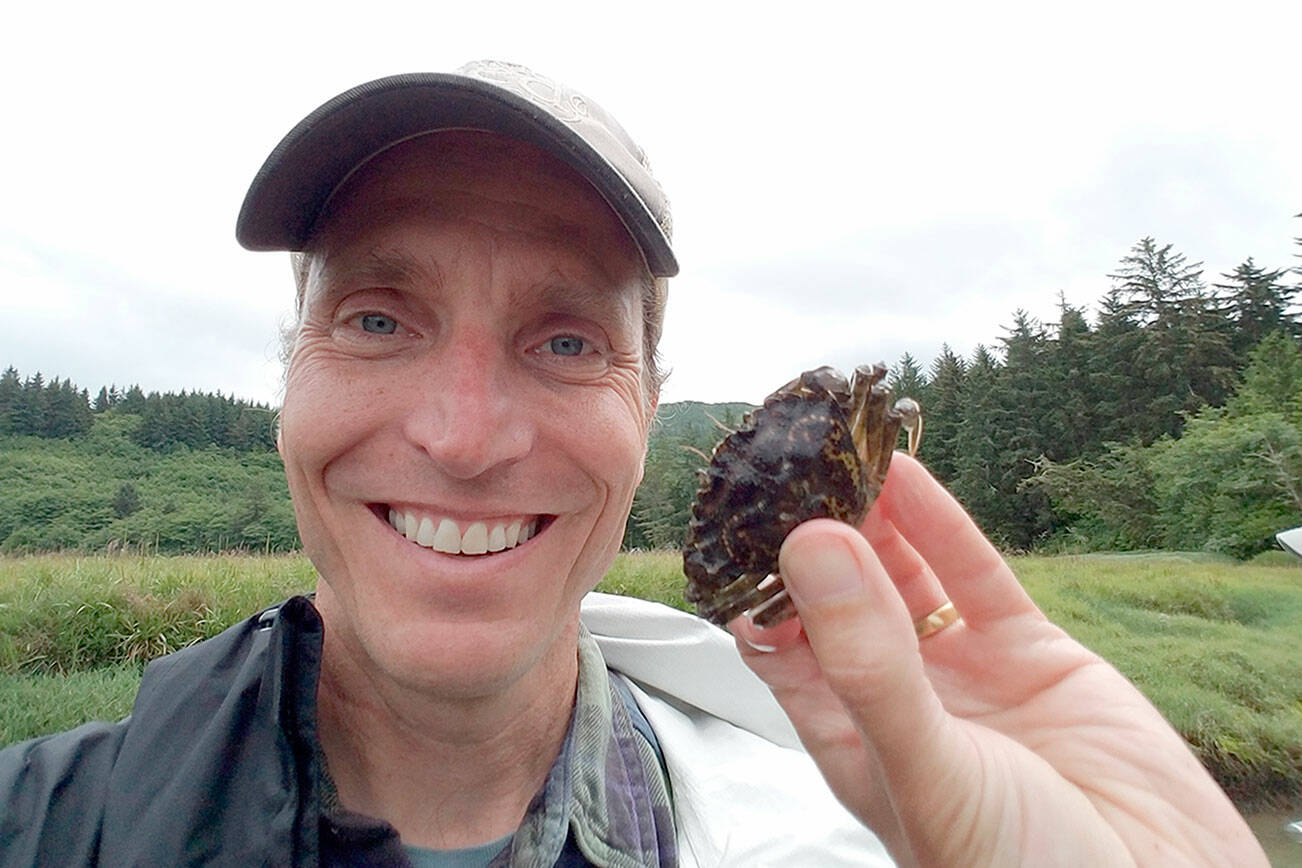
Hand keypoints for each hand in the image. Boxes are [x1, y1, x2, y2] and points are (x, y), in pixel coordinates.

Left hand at [732, 454, 1266, 865]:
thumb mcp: (923, 767)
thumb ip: (867, 662)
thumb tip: (810, 547)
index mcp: (848, 738)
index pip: (778, 645)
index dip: (757, 582)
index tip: (734, 516)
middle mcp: (897, 697)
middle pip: (840, 597)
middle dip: (813, 533)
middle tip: (787, 462)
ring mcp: (963, 671)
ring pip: (905, 576)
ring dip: (871, 518)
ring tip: (833, 451)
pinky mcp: (1031, 655)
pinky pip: (975, 575)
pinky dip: (940, 524)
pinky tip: (905, 474)